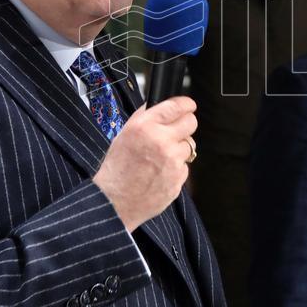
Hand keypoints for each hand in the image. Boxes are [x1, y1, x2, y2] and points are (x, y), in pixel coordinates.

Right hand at [93, 96, 196, 231]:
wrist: (114, 201)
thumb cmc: (117, 169)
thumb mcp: (124, 134)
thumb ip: (145, 118)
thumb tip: (161, 105)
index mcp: (145, 126)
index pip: (177, 106)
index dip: (186, 104)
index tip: (188, 106)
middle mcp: (161, 140)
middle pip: (191, 123)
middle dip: (185, 125)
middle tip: (176, 132)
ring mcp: (172, 160)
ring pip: (189, 145)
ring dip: (179, 148)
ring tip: (160, 158)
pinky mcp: (179, 177)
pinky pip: (185, 166)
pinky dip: (176, 168)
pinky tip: (160, 173)